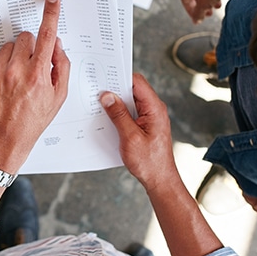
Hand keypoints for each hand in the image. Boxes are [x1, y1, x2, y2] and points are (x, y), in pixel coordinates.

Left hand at [0, 0, 69, 171]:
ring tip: (17, 78)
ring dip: (15, 56)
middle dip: (31, 48)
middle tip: (32, 67)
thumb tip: (56, 45)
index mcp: (38, 75)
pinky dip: (1, 65)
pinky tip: (5, 82)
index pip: (47, 36)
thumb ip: (62, 67)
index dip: (51, 14)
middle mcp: (16, 71)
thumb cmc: (33, 120)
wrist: (4, 138)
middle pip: (26, 38)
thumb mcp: (58, 97)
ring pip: (10, 46)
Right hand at [100, 73, 180, 191]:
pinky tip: (107, 118)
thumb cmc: (149, 162)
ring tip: (99, 105)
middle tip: (97, 90)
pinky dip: (118, 113)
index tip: (105, 76)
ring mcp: (150, 117)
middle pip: (133, 90)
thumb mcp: (130, 137)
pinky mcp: (144, 125)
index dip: (120, 76)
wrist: (159, 179)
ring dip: (115, 103)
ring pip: (130, 101)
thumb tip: (107, 96)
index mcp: (154, 108)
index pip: (137, 82)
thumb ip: (118, 115)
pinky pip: (130, 112)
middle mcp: (154, 109)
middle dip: (115, 89)